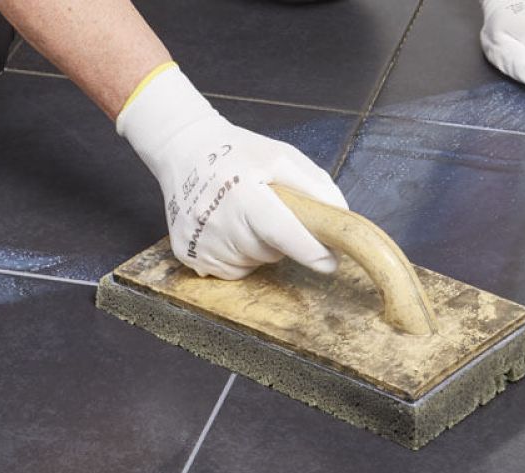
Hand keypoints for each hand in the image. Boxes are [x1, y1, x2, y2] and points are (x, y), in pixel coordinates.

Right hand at [117, 65, 345, 278]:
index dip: (310, 251)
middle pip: (270, 252)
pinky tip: (228, 228)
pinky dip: (237, 255)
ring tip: (243, 215)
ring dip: (258, 247)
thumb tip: (340, 218)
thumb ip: (316, 186)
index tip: (331, 261)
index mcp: (243, 193)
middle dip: (281, 240)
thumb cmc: (238, 153)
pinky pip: (230, 270)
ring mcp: (199, 242)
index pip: (282, 232)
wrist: (184, 151)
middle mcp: (216, 221)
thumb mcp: (282, 157)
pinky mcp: (187, 255)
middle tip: (269, 211)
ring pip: (252, 263)